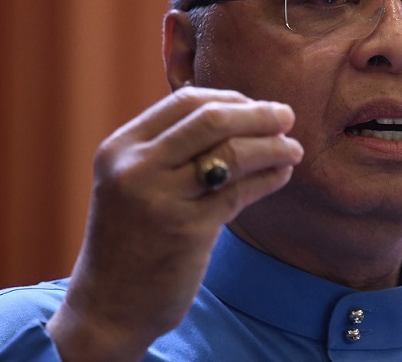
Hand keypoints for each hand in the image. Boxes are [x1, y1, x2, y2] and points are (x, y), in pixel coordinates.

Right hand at [47, 87, 301, 360]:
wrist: (108, 305)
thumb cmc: (130, 236)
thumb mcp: (130, 180)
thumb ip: (168, 145)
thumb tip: (235, 109)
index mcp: (120, 147)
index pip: (185, 101)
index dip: (229, 98)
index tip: (256, 105)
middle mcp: (135, 168)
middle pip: (212, 119)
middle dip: (258, 114)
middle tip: (287, 115)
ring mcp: (160, 199)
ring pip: (232, 154)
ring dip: (272, 146)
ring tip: (293, 149)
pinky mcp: (187, 232)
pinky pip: (240, 192)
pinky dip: (268, 177)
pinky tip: (281, 174)